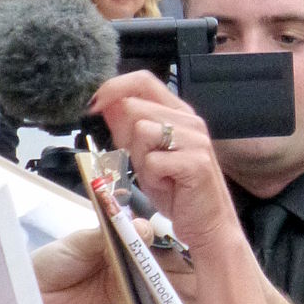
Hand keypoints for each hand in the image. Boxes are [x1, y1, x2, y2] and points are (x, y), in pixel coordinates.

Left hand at [34, 219, 152, 303]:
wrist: (35, 296)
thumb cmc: (51, 262)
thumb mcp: (79, 243)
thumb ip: (106, 236)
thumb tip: (134, 224)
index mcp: (110, 237)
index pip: (134, 230)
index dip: (142, 230)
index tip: (141, 230)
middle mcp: (120, 255)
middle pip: (144, 250)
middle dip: (147, 249)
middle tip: (143, 250)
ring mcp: (122, 276)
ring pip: (145, 269)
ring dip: (150, 269)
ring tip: (146, 268)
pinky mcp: (121, 296)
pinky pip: (140, 291)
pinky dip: (147, 288)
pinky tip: (149, 285)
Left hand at [88, 71, 241, 254]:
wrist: (208, 223)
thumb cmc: (179, 191)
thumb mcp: (146, 156)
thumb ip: (128, 129)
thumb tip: (106, 105)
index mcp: (178, 113)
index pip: (143, 80)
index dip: (113, 88)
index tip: (94, 106)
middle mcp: (189, 121)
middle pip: (134, 108)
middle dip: (125, 138)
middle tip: (142, 162)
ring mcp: (195, 140)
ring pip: (141, 132)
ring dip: (140, 160)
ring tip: (158, 176)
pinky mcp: (196, 162)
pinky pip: (153, 161)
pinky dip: (152, 178)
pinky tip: (167, 186)